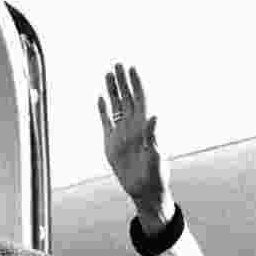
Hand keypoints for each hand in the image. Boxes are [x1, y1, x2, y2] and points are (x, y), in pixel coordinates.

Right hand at [97, 64, 172, 218]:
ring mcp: (122, 133)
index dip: (135, 83)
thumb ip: (153, 136)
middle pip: (127, 98)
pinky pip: (106, 122)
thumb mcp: (155, 156)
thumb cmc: (155, 174)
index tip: (131, 68)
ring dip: (112, 91)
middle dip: (122, 81)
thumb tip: (154, 116)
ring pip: (116, 106)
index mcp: (144, 126)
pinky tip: (100, 98)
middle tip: (117, 64)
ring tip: (107, 74)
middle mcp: (133, 126)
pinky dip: (103, 110)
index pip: (140, 99)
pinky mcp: (112, 143)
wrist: (144, 190)